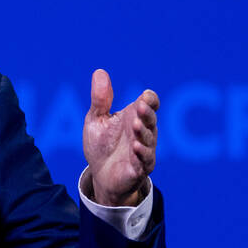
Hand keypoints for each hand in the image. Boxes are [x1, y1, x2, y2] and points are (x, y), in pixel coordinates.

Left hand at [83, 69, 158, 206]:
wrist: (101, 176)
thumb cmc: (102, 146)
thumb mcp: (97, 120)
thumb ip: (100, 99)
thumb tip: (100, 72)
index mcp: (134, 117)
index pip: (150, 103)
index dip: (150, 99)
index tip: (144, 97)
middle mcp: (143, 132)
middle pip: (151, 119)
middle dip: (146, 113)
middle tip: (139, 107)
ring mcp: (143, 149)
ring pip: (149, 139)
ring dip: (144, 132)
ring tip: (136, 126)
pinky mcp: (139, 168)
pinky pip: (144, 160)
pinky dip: (142, 153)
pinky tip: (136, 147)